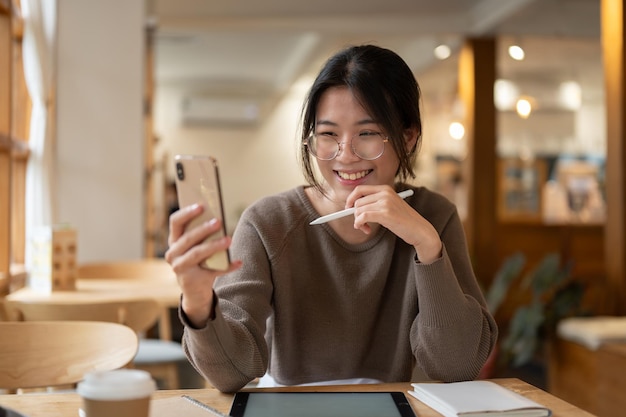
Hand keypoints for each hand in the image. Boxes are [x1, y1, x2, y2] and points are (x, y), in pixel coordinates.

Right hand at [165, 203, 240, 326]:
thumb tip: (218, 218)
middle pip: (187, 238)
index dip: (187, 213)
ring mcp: (181, 268)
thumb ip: (202, 233)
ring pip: (197, 253)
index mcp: (174, 240)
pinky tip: (239, 262)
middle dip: (203, 229)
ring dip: (214, 246)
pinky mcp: (193, 280)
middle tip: (218, 221)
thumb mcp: (196, 245)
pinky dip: (227, 267)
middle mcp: (173, 254)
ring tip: (229, 240)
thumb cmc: (197, 260)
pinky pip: (213, 272)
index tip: (201, 205)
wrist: (194, 289)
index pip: (175, 222)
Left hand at [346, 185, 442, 263]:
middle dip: (355, 215)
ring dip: (358, 222)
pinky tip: (366, 229)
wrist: (419, 230)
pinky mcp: (385, 213)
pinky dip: (360, 224)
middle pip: (357, 202)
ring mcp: (385, 202)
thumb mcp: (389, 206)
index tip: (348, 208)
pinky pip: (363, 217)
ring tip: (366, 228)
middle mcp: (385, 193)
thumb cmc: (403, 220)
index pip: (360, 189)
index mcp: (385, 189)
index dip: (350, 199)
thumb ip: (374, 203)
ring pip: (358, 210)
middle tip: (361, 224)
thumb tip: (351, 207)